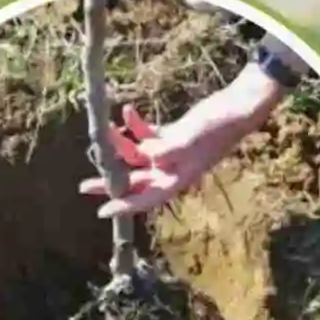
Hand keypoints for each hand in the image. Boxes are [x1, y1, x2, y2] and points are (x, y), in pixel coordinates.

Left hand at [80, 100, 259, 217]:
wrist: (236, 108)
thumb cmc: (216, 128)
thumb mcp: (189, 139)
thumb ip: (166, 149)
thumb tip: (147, 155)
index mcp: (177, 178)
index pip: (147, 198)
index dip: (124, 206)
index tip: (101, 212)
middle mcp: (172, 169)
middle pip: (135, 181)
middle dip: (110, 181)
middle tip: (83, 186)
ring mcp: (172, 152)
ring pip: (137, 155)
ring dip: (119, 145)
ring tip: (102, 133)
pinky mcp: (173, 135)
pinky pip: (146, 134)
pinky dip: (135, 125)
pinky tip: (125, 110)